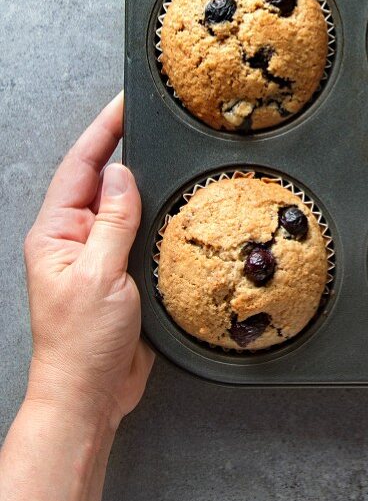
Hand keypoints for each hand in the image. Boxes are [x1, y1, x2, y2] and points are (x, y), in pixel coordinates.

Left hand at [23, 94, 153, 429]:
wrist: (90, 397)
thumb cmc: (81, 345)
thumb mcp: (101, 275)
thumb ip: (114, 221)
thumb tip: (123, 174)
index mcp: (56, 232)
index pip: (82, 166)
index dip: (104, 131)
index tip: (125, 102)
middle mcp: (74, 239)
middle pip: (103, 180)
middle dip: (127, 149)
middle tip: (156, 120)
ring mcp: (97, 256)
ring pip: (125, 206)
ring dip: (147, 185)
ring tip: (172, 158)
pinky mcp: (120, 275)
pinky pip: (139, 234)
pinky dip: (158, 218)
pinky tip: (178, 210)